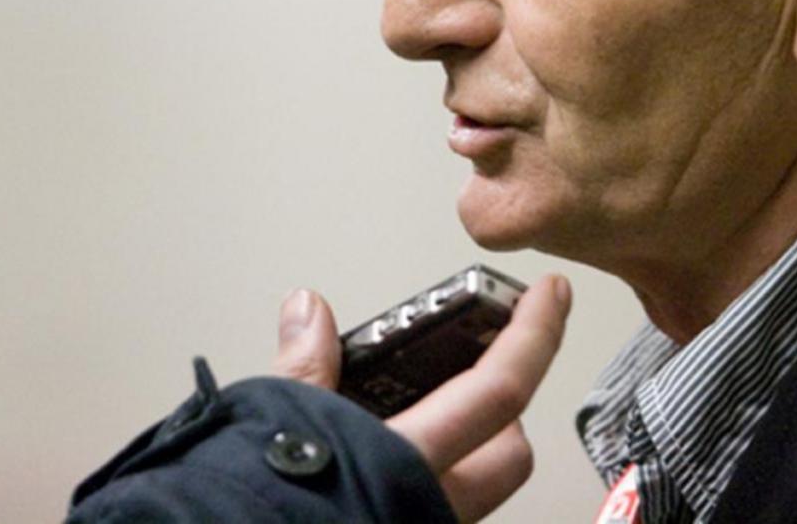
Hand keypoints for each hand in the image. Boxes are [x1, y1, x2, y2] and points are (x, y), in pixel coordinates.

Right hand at [273, 274, 571, 521]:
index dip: (534, 334)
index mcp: (406, 463)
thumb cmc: (247, 509)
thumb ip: (302, 367)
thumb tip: (310, 311)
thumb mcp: (270, 423)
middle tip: (477, 364)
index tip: (550, 294)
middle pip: (510, 452)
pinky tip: (384, 453)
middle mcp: (428, 508)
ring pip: (476, 486)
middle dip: (506, 407)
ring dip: (466, 444)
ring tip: (422, 406)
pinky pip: (437, 505)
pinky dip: (428, 472)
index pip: (501, 390)